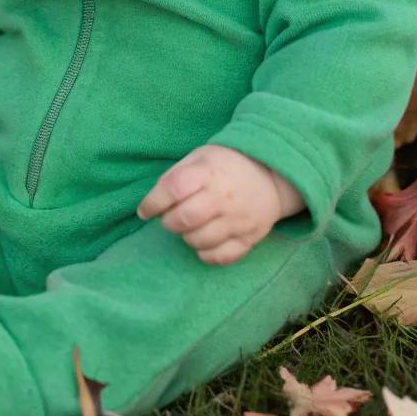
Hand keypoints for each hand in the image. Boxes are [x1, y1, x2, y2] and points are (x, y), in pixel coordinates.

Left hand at [136, 145, 303, 264]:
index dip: (153, 203)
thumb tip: (152, 204)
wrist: (270, 173)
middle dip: (169, 222)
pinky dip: (206, 253)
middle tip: (170, 218)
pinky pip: (221, 257)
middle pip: (185, 219)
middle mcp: (224, 197)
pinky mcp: (250, 238)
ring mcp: (239, 220)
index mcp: (208, 172)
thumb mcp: (199, 158)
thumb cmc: (225, 165)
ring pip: (200, 241)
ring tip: (191, 226)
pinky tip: (205, 241)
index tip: (146, 210)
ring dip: (187, 237)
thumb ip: (175, 177)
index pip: (173, 189)